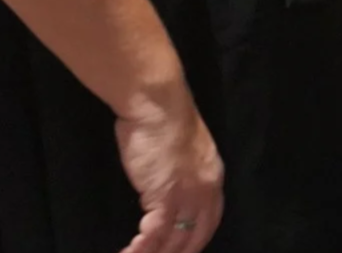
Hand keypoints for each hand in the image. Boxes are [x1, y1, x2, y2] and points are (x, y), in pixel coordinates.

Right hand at [114, 83, 224, 252]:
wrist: (157, 103)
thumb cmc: (163, 119)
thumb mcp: (183, 150)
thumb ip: (182, 171)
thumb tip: (168, 185)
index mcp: (213, 176)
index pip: (211, 220)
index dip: (196, 240)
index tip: (181, 250)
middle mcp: (206, 189)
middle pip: (196, 236)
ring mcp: (188, 194)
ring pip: (174, 239)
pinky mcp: (166, 196)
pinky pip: (155, 234)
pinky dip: (142, 248)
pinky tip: (128, 252)